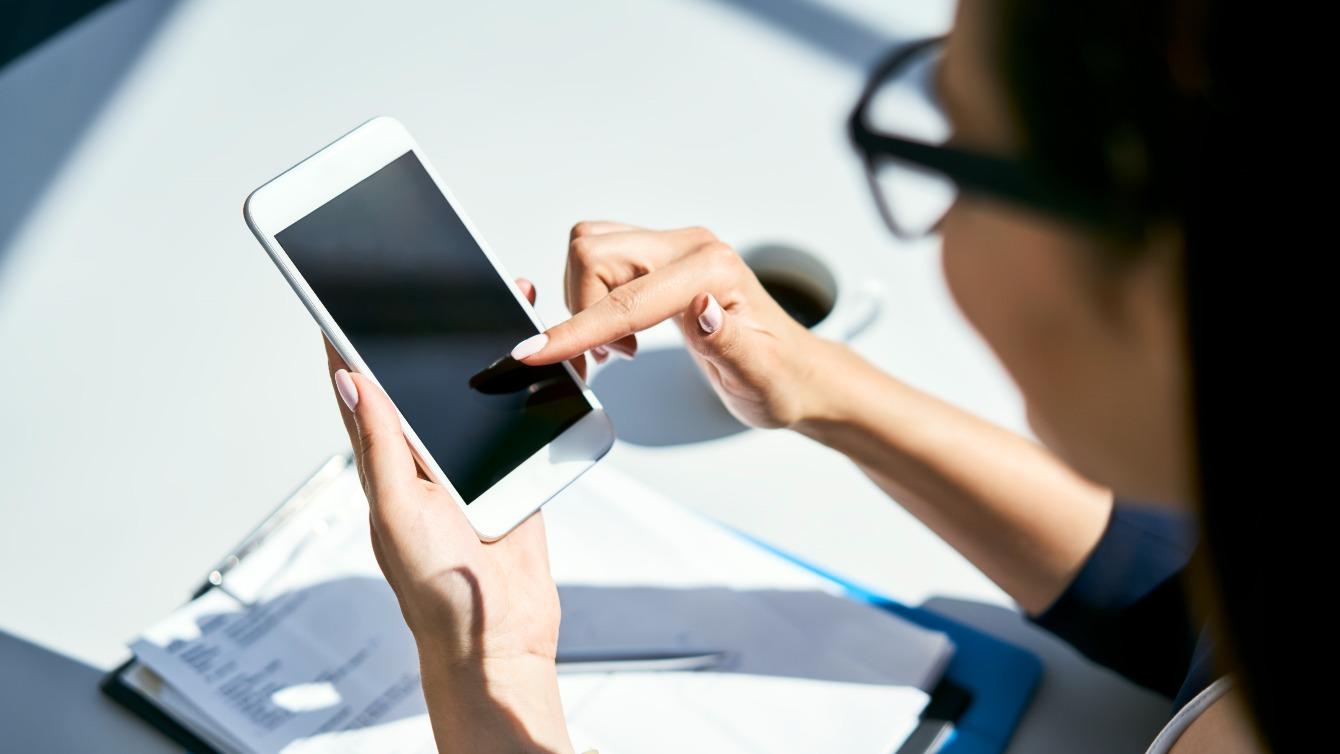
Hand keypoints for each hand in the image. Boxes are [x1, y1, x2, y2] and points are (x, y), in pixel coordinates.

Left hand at [324, 277, 571, 753]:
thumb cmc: (436, 591)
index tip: (341, 295)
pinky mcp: (513, 474)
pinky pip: (520, 420)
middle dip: (431, 332)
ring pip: (477, 394)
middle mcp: (425, 460)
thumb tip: (351, 381)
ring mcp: (470, 465)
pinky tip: (543, 362)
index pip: (360, 392)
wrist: (500, 640)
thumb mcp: (397, 513)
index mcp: (386, 466)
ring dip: (489, 352)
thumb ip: (381, 446)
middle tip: (442, 280)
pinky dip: (530, 388)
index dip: (347, 343)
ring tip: (501, 303)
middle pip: (424, 381)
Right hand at [511, 222, 833, 428]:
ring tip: (619, 349)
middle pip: (594, 252)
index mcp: (714, 270)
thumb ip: (729, 343)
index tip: (535, 354)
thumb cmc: (781, 379)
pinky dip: (591, 297)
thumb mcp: (760, 377)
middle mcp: (691, 247)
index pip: (625, 298)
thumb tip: (700, 309)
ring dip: (584, 302)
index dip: (576, 329)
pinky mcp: (660, 261)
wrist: (794, 374)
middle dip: (580, 310)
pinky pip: (600, 260)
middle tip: (608, 360)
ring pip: (590, 249)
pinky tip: (619, 334)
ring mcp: (674, 250)